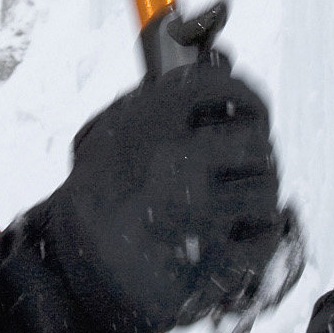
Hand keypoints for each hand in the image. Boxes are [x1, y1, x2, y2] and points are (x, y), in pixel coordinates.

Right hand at [29, 64, 289, 332]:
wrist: (68, 271)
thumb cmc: (98, 194)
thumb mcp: (113, 129)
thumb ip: (166, 98)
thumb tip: (226, 61)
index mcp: (151, 117)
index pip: (229, 89)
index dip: (250, 103)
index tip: (250, 118)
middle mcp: (175, 158)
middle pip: (258, 144)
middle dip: (255, 159)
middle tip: (240, 172)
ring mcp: (194, 213)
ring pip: (266, 193)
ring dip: (256, 202)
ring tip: (230, 210)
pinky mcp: (208, 262)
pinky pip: (265, 241)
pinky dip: (258, 241)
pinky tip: (233, 241)